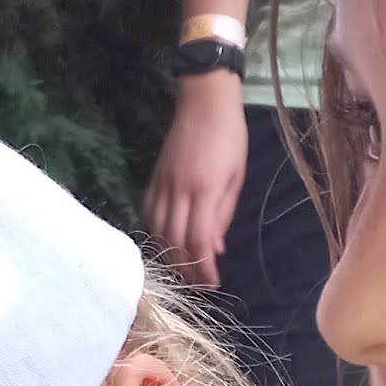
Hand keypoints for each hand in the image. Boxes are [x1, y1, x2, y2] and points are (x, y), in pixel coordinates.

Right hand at [142, 78, 250, 288]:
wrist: (205, 99)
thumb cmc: (229, 136)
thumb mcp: (237, 177)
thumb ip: (224, 214)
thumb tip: (215, 248)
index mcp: (205, 190)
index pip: (199, 241)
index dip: (203, 268)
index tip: (212, 284)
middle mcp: (179, 190)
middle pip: (175, 242)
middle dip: (186, 269)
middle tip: (197, 286)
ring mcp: (163, 184)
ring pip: (158, 230)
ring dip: (168, 255)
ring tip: (181, 271)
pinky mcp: (154, 177)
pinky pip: (148, 213)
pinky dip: (154, 233)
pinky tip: (163, 244)